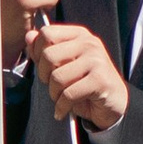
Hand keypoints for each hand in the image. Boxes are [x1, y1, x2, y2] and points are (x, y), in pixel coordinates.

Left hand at [28, 16, 128, 132]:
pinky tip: (63, 110)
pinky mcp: (100, 80)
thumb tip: (29, 36)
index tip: (45, 68)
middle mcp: (89, 43)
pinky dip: (61, 106)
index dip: (38, 53)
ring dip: (54, 94)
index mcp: (79, 35)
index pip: (47, 33)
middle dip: (45, 76)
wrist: (113, 102)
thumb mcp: (63, 64)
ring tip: (60, 98)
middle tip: (53, 86)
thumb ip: (45, 50)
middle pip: (49, 55)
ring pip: (57, 77)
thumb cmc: (85, 83)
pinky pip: (68, 94)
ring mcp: (96, 60)